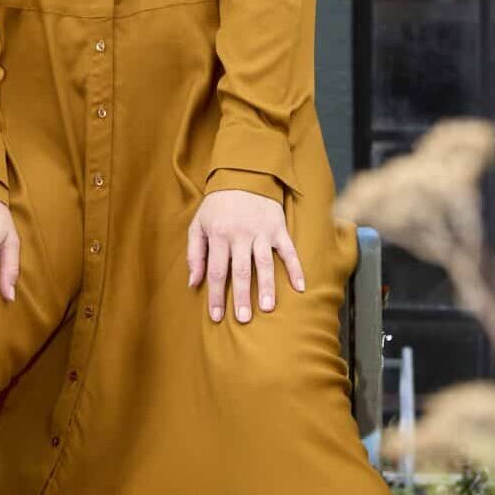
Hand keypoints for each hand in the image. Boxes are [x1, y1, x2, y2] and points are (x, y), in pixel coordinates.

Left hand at [187, 188, 304, 323]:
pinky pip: (289, 251)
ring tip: (267, 307)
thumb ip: (194, 254)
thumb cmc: (217, 206)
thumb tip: (194, 283)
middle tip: (243, 318)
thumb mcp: (198, 225)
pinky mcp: (278, 228)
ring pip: (264, 263)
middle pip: (240, 270)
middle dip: (241, 296)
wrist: (243, 175)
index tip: (217, 317)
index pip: (216, 271)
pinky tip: (300, 287)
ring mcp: (261, 231)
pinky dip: (295, 268)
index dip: (216, 295)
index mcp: (218, 235)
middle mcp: (240, 234)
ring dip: (266, 286)